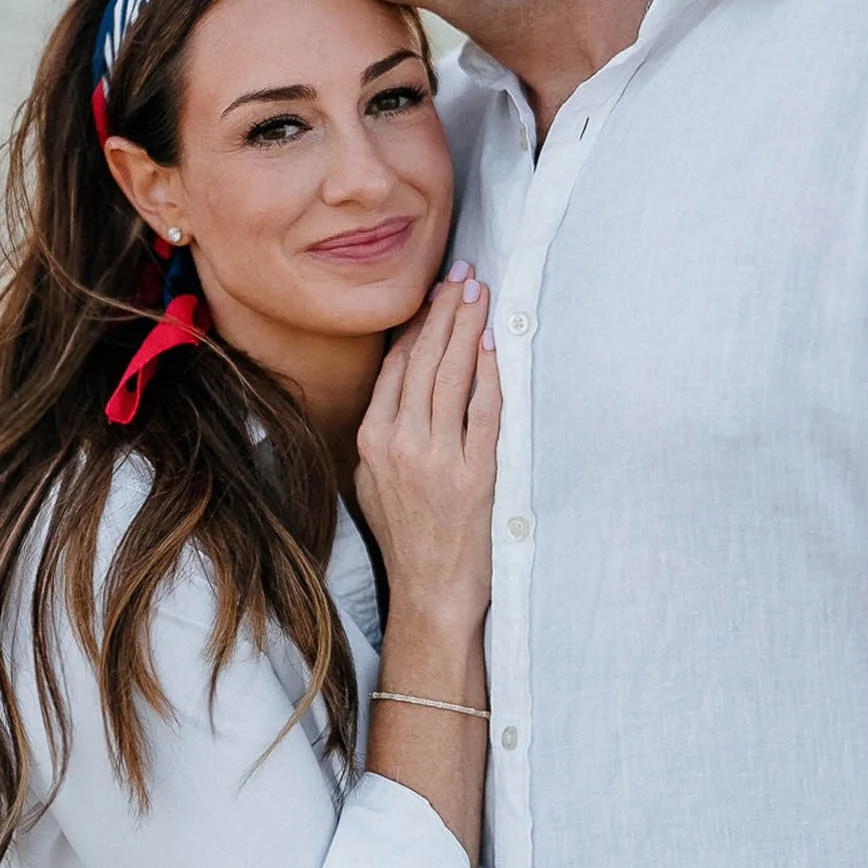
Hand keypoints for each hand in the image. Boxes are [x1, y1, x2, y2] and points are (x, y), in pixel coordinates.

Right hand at [355, 267, 500, 633]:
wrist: (430, 591)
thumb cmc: (406, 536)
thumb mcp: (372, 480)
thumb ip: (382, 431)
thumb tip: (401, 378)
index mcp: (371, 440)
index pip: (396, 365)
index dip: (418, 324)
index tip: (434, 294)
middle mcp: (398, 444)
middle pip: (423, 361)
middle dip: (445, 311)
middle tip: (463, 276)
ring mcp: (436, 459)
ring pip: (451, 376)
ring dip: (467, 329)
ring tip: (479, 294)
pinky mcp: (474, 476)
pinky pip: (484, 413)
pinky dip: (490, 374)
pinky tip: (495, 345)